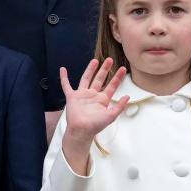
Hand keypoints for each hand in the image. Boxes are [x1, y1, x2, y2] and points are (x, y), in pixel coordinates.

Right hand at [60, 58, 129, 175]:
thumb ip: (119, 106)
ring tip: (95, 60)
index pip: (111, 86)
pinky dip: (64, 78)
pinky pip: (66, 86)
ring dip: (90, 70)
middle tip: (110, 60)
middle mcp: (93, 95)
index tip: (123, 69)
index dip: (117, 78)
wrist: (81, 131)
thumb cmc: (95, 125)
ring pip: (86, 79)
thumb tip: (128, 96)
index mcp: (102, 100)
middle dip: (105, 70)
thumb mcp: (111, 116)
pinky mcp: (72, 97)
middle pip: (100, 79)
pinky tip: (63, 70)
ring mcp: (82, 95)